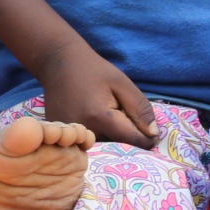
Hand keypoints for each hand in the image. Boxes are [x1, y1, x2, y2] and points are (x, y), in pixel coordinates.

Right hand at [38, 39, 156, 147]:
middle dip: (128, 138)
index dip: (147, 139)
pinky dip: (96, 135)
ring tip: (105, 115)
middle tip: (123, 117)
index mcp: (101, 118)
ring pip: (103, 147)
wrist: (56, 62)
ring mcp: (70, 135)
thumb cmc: (92, 70)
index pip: (134, 142)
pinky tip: (91, 117)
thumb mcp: (122, 83)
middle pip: (118, 147)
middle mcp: (84, 131)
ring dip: (111, 137)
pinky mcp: (63, 136)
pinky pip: (88, 143)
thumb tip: (154, 136)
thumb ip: (140, 109)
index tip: (150, 131)